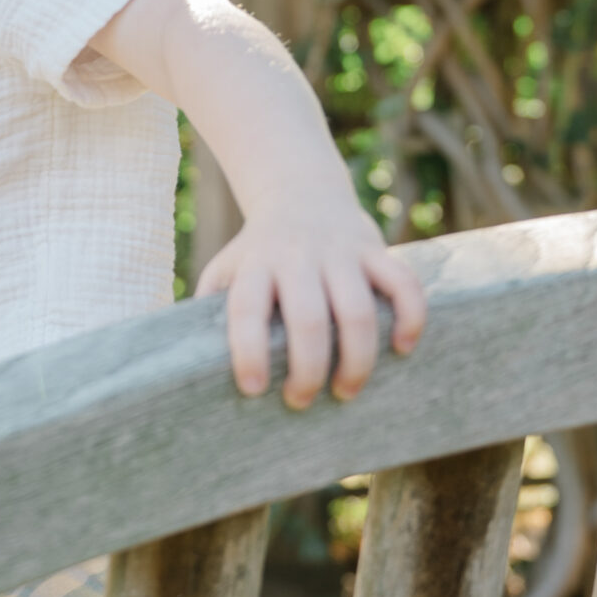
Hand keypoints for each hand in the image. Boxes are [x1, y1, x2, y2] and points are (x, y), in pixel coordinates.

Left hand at [198, 200, 425, 408]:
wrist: (301, 193)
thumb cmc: (258, 251)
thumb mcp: (225, 269)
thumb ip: (208, 309)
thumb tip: (185, 366)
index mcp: (256, 265)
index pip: (247, 309)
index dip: (248, 351)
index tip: (254, 389)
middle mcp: (298, 257)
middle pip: (307, 318)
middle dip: (308, 369)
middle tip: (302, 402)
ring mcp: (341, 253)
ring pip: (358, 309)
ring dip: (357, 359)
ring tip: (347, 392)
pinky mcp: (376, 251)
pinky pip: (403, 284)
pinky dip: (411, 317)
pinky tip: (402, 348)